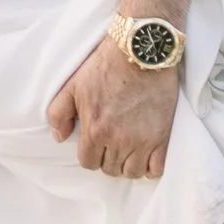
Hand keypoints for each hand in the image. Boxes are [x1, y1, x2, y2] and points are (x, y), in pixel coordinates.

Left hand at [46, 36, 179, 179]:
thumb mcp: (73, 85)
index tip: (96, 143)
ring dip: (129, 164)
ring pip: (133, 173)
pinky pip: (157, 169)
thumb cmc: (106, 65)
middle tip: (112, 143)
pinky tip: (147, 154)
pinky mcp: (163, 136)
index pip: (88, 163)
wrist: (142, 50)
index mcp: (94, 130)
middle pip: (110, 170)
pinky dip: (152, 167)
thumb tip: (60, 138)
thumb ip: (59, 113)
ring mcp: (142, 140)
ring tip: (129, 150)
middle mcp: (118, 140)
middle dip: (108, 159)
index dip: (90, 155)